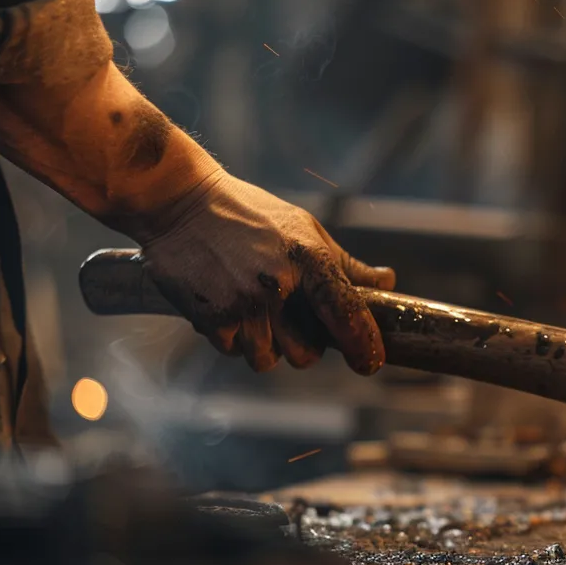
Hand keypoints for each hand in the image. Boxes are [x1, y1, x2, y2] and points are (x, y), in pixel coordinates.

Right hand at [135, 171, 394, 373]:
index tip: (369, 363)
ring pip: (266, 359)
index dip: (363, 344)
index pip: (347, 312)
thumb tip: (387, 282)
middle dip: (302, 347)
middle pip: (306, 355)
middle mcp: (279, 285)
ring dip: (264, 345)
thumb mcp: (302, 228)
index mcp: (308, 258)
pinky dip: (233, 338)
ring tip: (254, 311)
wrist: (179, 201)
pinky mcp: (210, 317)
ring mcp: (243, 304)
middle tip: (291, 323)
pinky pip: (233, 351)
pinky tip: (228, 307)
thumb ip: (344, 264)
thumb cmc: (248, 213)